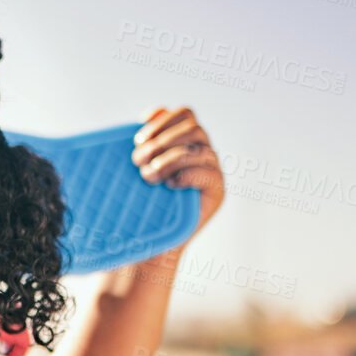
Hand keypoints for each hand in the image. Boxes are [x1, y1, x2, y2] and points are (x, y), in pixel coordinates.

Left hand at [130, 106, 223, 241]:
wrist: (153, 241)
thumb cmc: (141, 202)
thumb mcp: (139, 167)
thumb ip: (146, 140)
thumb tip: (148, 114)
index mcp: (186, 140)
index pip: (185, 113)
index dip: (162, 120)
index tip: (138, 138)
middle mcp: (203, 152)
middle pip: (193, 127)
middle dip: (160, 141)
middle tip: (138, 161)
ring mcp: (213, 171)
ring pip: (199, 149)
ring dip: (169, 159)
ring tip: (149, 176)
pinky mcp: (217, 192)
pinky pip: (208, 174)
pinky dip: (185, 175)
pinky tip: (168, 185)